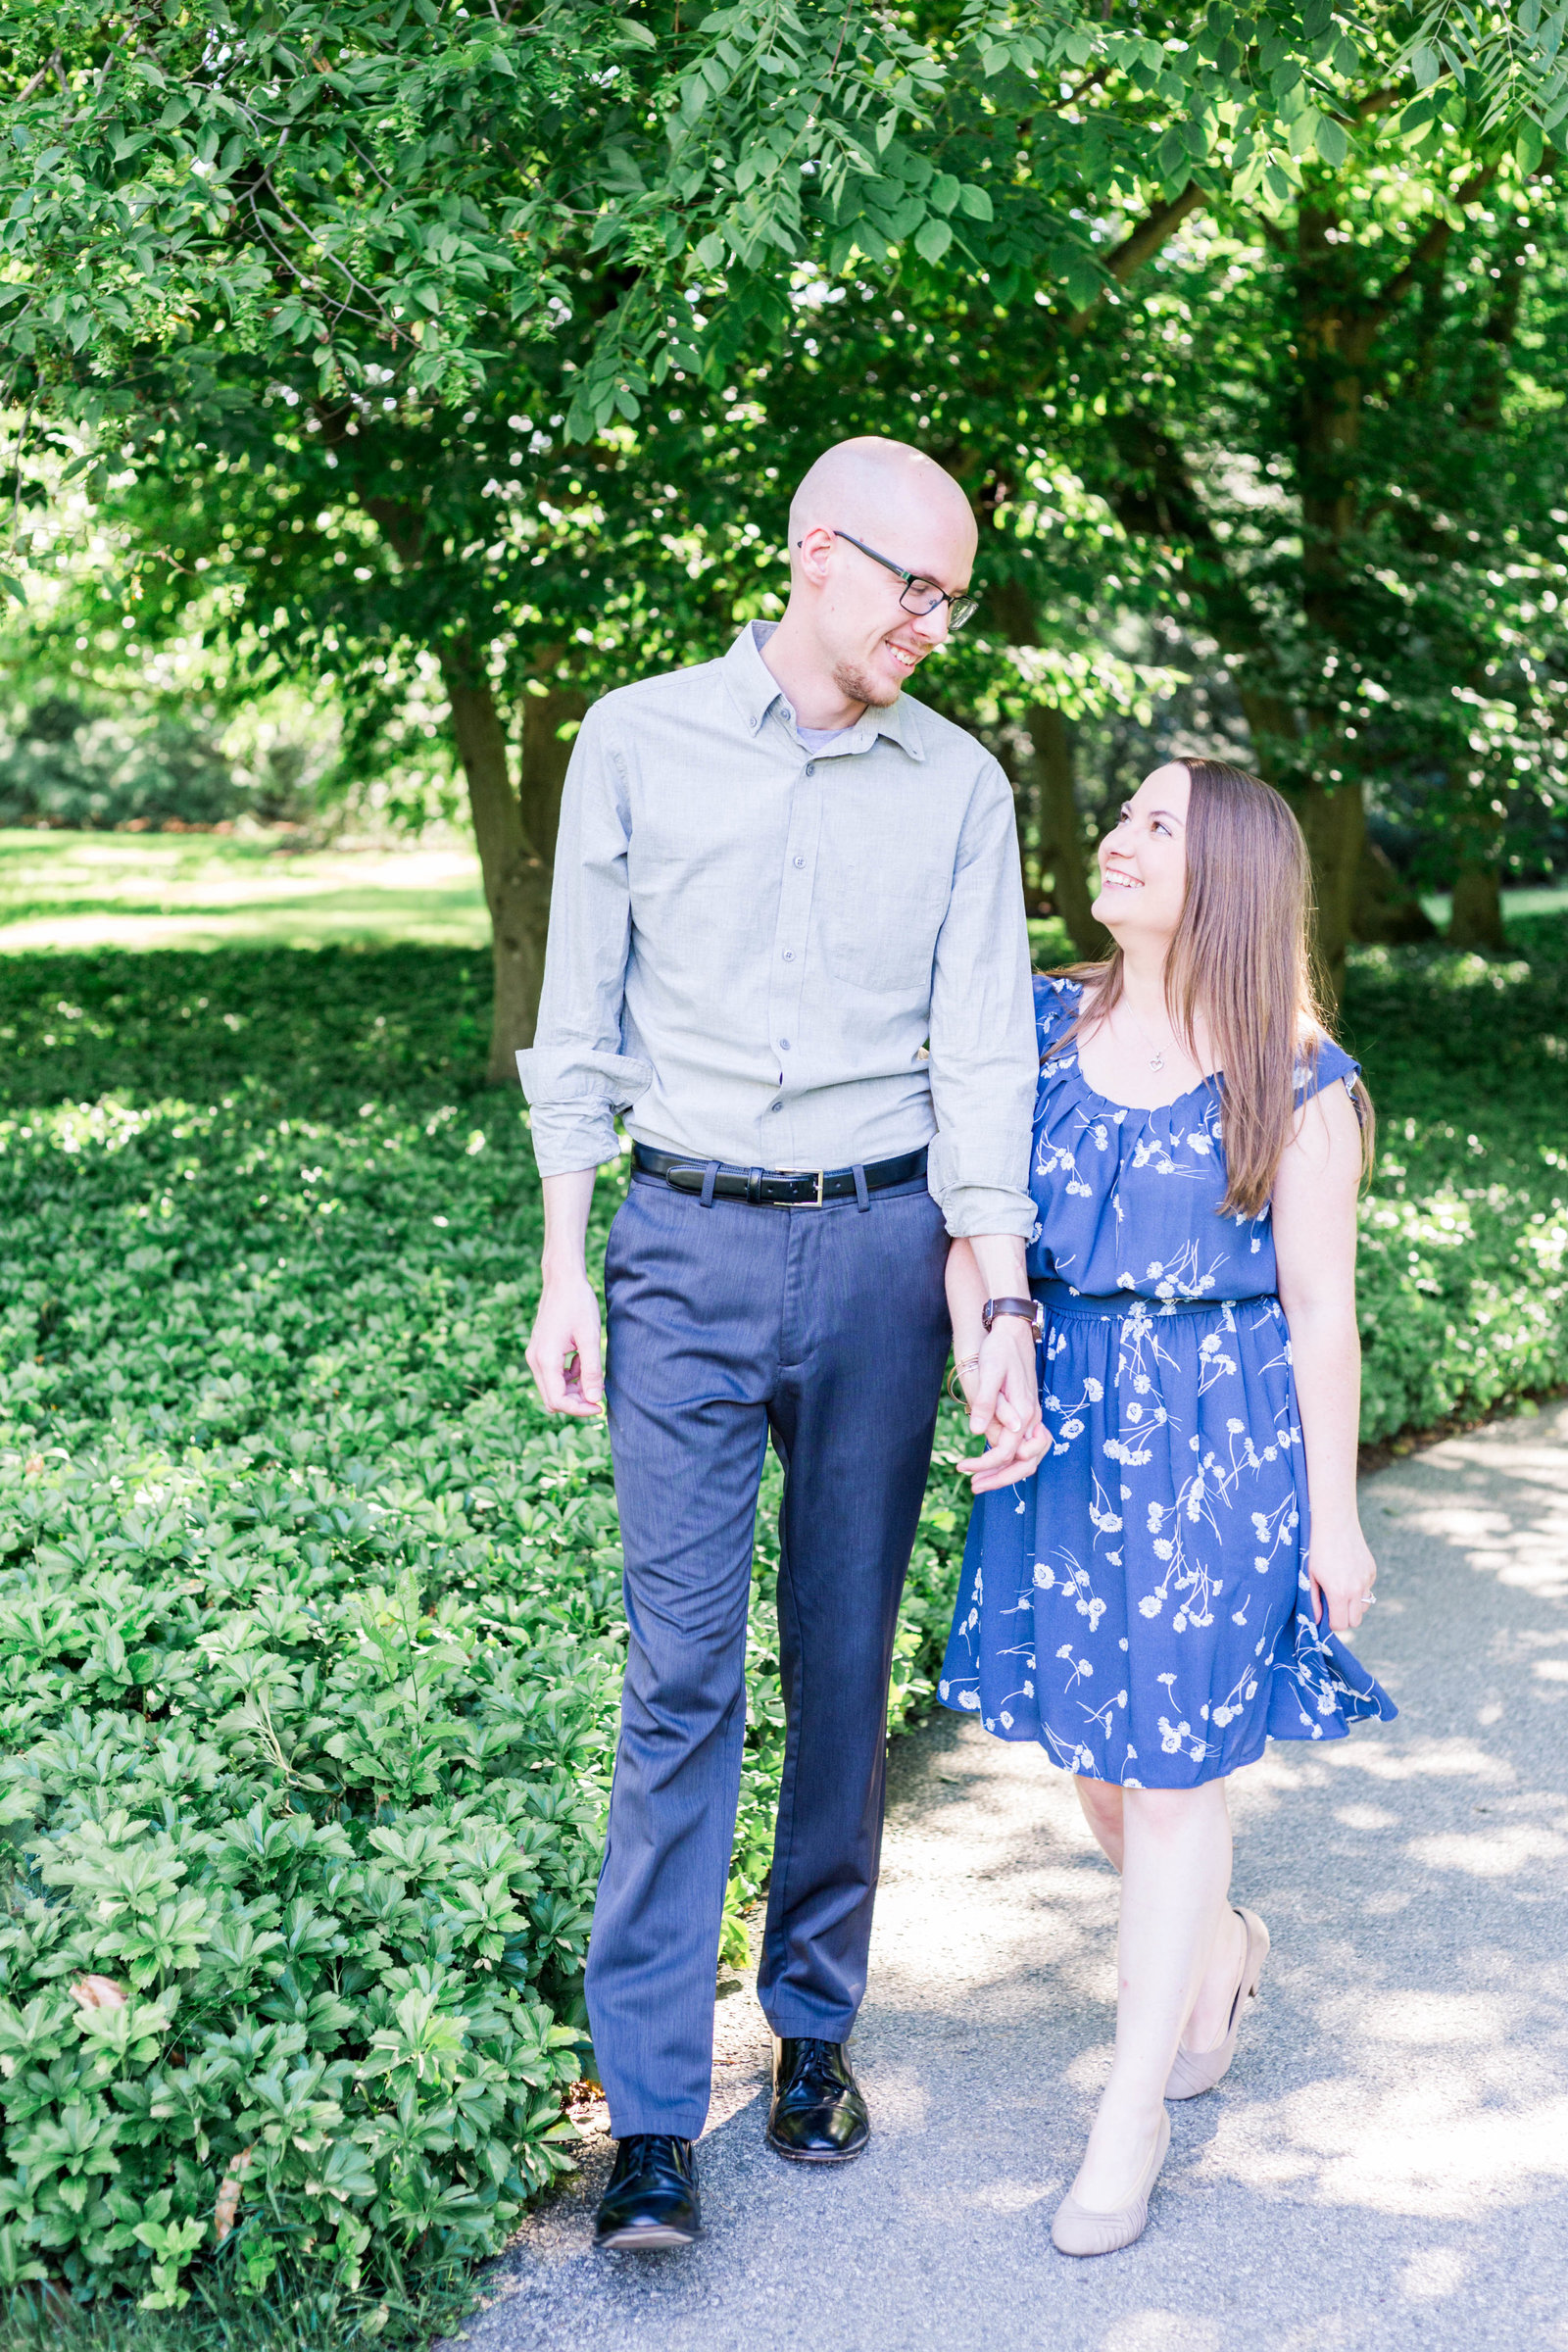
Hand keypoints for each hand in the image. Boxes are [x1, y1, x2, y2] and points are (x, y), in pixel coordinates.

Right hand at [525, 1266, 604, 1416]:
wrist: (563, 1280)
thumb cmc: (578, 1304)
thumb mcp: (589, 1337)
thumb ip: (591, 1370)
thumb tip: (594, 1399)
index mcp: (546, 1359)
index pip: (559, 1401)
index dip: (580, 1410)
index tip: (599, 1406)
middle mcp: (535, 1360)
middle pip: (552, 1399)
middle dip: (576, 1402)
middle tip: (598, 1393)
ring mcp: (535, 1355)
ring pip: (552, 1388)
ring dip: (573, 1388)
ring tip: (590, 1368)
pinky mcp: (539, 1351)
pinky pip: (552, 1375)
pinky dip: (568, 1375)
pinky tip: (581, 1358)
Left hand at [956, 1317, 1047, 1490]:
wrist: (1012, 1330)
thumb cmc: (999, 1349)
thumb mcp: (990, 1372)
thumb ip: (987, 1403)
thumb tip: (978, 1432)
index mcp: (1024, 1412)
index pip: (1007, 1453)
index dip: (985, 1465)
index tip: (963, 1467)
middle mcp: (1031, 1419)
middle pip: (1024, 1464)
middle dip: (999, 1479)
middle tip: (973, 1486)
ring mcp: (1031, 1418)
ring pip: (1025, 1458)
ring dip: (1004, 1472)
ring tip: (978, 1480)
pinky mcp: (1026, 1415)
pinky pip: (1022, 1447)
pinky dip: (1007, 1459)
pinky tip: (988, 1460)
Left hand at [1307, 1523, 1376, 1632]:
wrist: (1334, 1522)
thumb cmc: (1316, 1549)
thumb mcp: (1309, 1576)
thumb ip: (1313, 1601)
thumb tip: (1318, 1620)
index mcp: (1338, 1593)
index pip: (1341, 1625)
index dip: (1331, 1623)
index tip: (1325, 1615)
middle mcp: (1356, 1589)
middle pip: (1355, 1621)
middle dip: (1344, 1617)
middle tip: (1332, 1605)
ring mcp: (1366, 1580)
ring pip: (1365, 1606)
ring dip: (1354, 1604)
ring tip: (1340, 1589)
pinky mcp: (1372, 1571)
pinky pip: (1368, 1589)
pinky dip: (1359, 1588)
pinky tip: (1347, 1573)